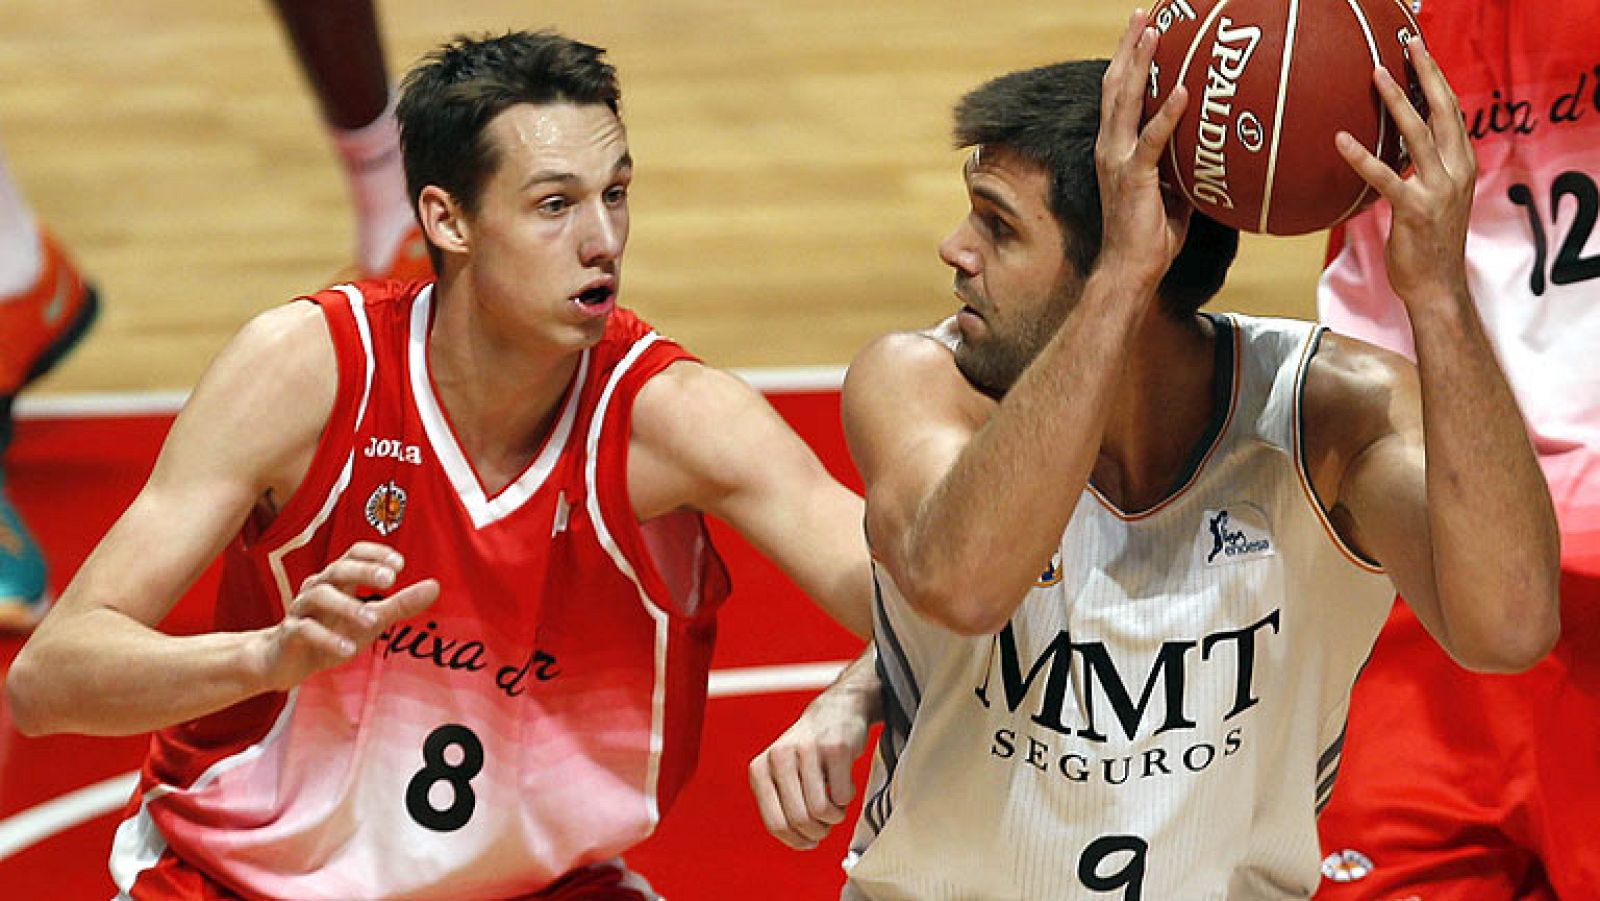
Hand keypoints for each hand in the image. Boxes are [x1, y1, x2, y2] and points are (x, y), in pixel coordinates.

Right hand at [252, 542, 439, 691]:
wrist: (283, 661)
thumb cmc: (331, 632)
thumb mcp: (371, 620)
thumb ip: (400, 603)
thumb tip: (435, 586)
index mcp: (338, 580)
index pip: (353, 553)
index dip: (375, 554)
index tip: (399, 564)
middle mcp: (318, 588)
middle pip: (338, 568)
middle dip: (363, 571)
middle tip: (390, 580)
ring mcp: (301, 609)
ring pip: (320, 596)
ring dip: (348, 607)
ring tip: (373, 621)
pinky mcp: (289, 633)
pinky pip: (305, 630)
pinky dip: (327, 639)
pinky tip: (348, 649)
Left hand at [748, 689, 872, 849]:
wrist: (836, 710)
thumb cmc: (808, 751)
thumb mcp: (781, 775)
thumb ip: (780, 806)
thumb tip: (800, 842)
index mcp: (760, 769)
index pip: (775, 823)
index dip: (796, 840)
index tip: (809, 841)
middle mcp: (779, 756)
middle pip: (800, 820)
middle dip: (818, 831)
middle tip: (826, 824)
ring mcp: (807, 750)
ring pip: (821, 810)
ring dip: (834, 817)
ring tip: (835, 806)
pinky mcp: (835, 748)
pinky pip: (843, 796)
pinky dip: (847, 799)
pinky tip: (844, 785)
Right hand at [1095, 8, 1191, 290]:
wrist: (1129, 270)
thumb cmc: (1151, 237)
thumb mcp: (1172, 192)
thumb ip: (1182, 167)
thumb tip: (1213, 152)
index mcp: (1115, 148)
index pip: (1118, 95)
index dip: (1128, 61)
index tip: (1143, 30)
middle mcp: (1109, 147)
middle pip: (1115, 85)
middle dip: (1129, 47)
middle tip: (1143, 14)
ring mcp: (1117, 160)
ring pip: (1124, 101)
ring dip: (1139, 63)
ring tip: (1154, 31)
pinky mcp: (1133, 177)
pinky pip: (1152, 139)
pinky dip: (1166, 113)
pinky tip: (1181, 89)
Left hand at [1336, 38, 1475, 304]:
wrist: (1437, 287)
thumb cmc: (1429, 243)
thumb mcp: (1435, 197)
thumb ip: (1425, 169)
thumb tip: (1402, 147)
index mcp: (1462, 165)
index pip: (1452, 112)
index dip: (1438, 80)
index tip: (1421, 53)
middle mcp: (1456, 172)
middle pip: (1442, 111)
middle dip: (1425, 75)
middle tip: (1408, 46)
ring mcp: (1438, 190)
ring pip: (1418, 135)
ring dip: (1396, 102)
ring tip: (1376, 75)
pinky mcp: (1414, 211)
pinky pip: (1385, 178)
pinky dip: (1362, 157)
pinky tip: (1341, 140)